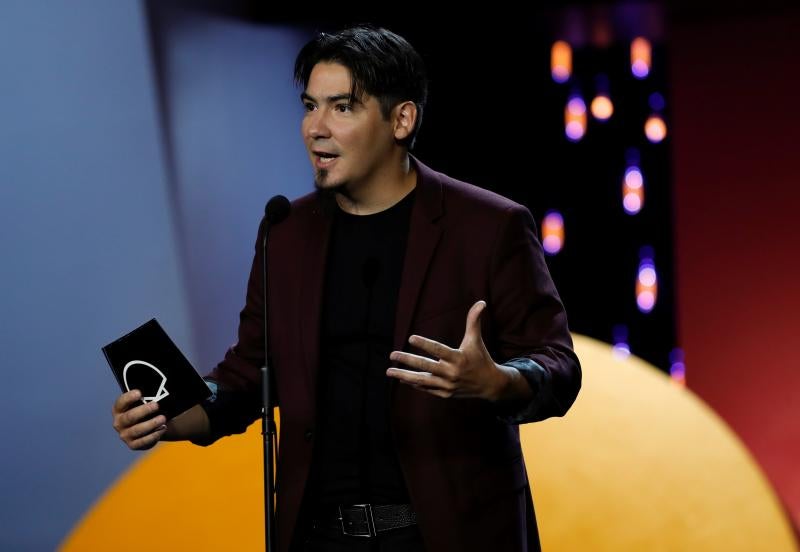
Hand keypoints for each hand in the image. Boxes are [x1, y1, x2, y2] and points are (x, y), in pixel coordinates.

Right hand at [112, 390, 167, 449]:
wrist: (149, 428)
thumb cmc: (145, 410)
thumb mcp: (143, 402)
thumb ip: (146, 396)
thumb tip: (158, 389)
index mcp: (118, 410)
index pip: (121, 402)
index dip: (129, 398)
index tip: (139, 393)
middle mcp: (119, 423)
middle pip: (130, 416)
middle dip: (144, 410)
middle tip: (156, 405)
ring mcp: (125, 435)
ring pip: (137, 430)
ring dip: (151, 424)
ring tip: (163, 418)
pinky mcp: (133, 445)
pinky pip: (143, 441)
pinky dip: (154, 435)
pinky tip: (163, 428)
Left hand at [387, 300, 507, 399]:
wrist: (490, 384)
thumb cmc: (481, 358)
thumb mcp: (476, 339)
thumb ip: (474, 321)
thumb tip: (481, 302)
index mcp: (458, 358)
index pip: (438, 350)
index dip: (424, 344)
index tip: (410, 338)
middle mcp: (452, 372)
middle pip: (426, 366)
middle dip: (407, 360)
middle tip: (392, 354)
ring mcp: (448, 385)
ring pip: (422, 381)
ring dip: (404, 375)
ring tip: (389, 370)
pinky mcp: (445, 394)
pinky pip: (426, 388)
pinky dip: (414, 384)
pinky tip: (402, 378)